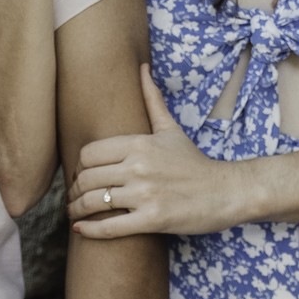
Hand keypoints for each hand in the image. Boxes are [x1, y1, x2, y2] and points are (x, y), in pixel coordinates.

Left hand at [68, 66, 242, 238]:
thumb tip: (142, 68)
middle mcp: (139, 166)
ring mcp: (146, 194)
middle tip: (73, 197)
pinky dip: (91, 230)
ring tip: (74, 213)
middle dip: (74, 190)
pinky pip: (111, 227)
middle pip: (87, 178)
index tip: (81, 175)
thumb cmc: (194, 162)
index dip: (79, 166)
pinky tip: (80, 229)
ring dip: (76, 210)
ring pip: (94, 202)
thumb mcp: (170, 129)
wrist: (225, 191)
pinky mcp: (152, 219)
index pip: (89, 153)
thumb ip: (152, 100)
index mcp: (139, 144)